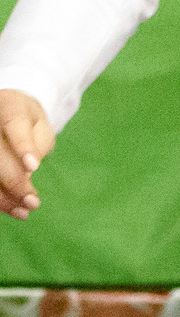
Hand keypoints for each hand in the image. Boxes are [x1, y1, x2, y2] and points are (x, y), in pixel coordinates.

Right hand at [0, 90, 55, 219]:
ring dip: (3, 196)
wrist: (8, 114)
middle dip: (13, 181)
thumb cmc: (28, 123)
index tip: (32, 167)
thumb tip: (28, 167)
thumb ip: (36, 143)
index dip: (22, 145)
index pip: (13, 123)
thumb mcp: (39, 128)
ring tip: (25, 211)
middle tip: (33, 202)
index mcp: (9, 105)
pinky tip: (14, 211)